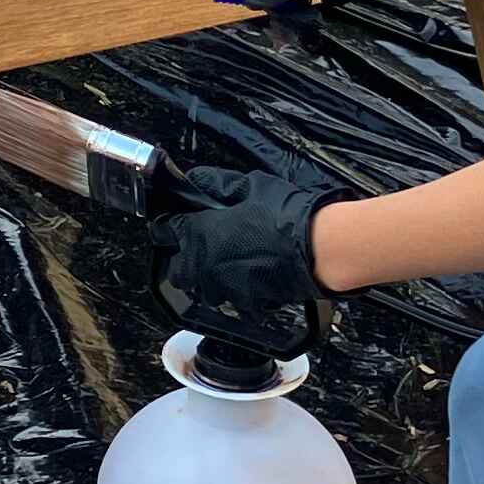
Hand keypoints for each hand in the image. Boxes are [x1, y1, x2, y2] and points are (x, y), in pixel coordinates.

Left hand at [156, 163, 336, 360]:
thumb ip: (215, 183)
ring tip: (229, 259)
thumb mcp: (247, 185)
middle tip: (201, 244)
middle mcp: (205, 267)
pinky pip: (233, 297)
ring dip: (209, 276)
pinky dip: (237, 287)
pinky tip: (252, 273)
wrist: (319, 248)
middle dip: (183, 259)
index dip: (168, 225)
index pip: (165, 231)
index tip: (174, 221)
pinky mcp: (248, 303)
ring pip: (204, 288)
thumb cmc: (284, 215)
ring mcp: (226, 288)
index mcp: (198, 235)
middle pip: (178, 270)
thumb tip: (196, 180)